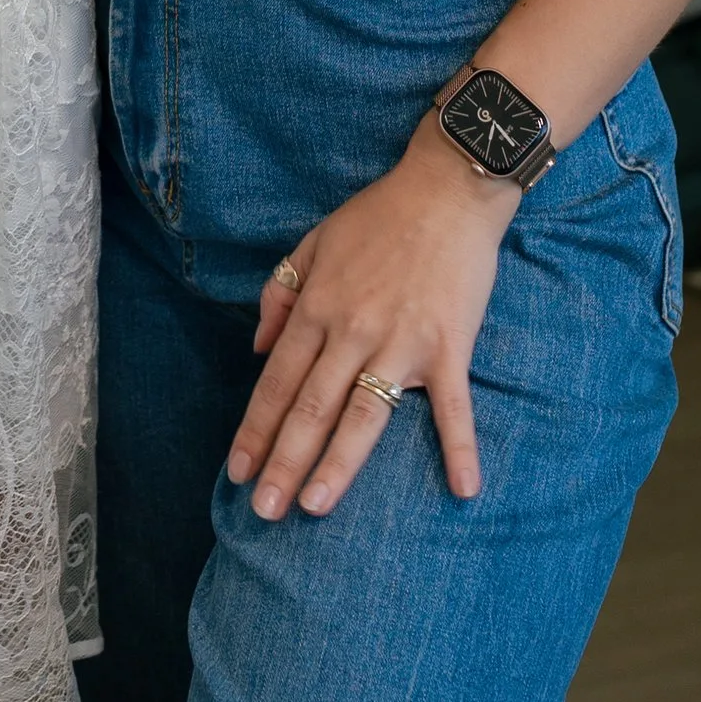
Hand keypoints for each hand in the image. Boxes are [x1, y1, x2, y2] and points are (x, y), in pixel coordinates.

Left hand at [227, 118, 518, 517]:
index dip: (255, 431)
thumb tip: (257, 347)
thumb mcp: (313, 241)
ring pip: (363, 415)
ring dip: (338, 464)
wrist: (447, 189)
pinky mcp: (449, 346)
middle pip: (310, 408)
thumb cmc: (379, 215)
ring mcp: (402, 343)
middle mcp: (352, 332)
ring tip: (315, 507)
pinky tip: (462, 490)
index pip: (276, 382)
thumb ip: (280, 293)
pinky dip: (459, 447)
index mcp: (317, 308)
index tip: (238, 472)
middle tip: (264, 512)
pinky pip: (453, 406)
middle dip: (284, 463)